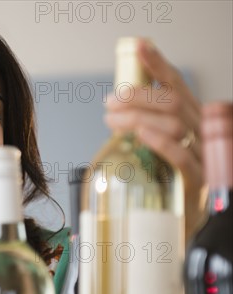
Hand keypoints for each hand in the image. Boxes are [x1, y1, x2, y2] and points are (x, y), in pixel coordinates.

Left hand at [104, 39, 204, 240]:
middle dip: (138, 95)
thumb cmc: (170, 186)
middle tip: (110, 101)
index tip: (138, 48)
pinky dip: (159, 141)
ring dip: (139, 115)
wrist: (188, 225)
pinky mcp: (198, 182)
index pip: (176, 86)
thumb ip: (147, 128)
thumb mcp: (160, 150)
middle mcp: (201, 133)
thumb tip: (118, 110)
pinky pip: (181, 156)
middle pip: (172, 102)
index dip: (157, 66)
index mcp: (192, 121)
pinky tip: (139, 133)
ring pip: (174, 123)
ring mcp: (203, 156)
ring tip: (112, 117)